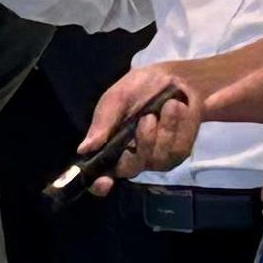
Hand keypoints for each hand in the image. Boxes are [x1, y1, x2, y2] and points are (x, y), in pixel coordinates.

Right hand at [69, 64, 197, 192]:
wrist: (176, 78)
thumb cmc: (140, 88)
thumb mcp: (116, 99)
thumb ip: (102, 123)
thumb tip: (84, 149)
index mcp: (108, 148)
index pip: (98, 177)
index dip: (99, 185)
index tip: (103, 181)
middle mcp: (130, 158)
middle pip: (130, 169)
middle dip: (141, 141)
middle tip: (147, 117)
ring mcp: (155, 159)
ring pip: (156, 158)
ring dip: (164, 129)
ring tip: (168, 106)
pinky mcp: (178, 154)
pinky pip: (177, 150)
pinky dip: (179, 126)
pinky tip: (178, 111)